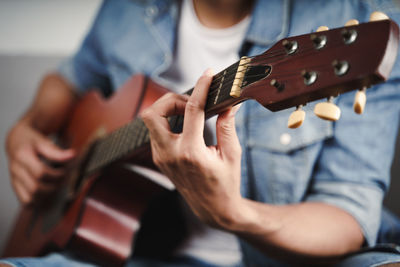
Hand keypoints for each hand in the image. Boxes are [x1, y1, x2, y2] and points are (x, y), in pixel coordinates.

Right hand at [6, 120, 74, 204]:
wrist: (16, 140)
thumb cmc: (32, 140)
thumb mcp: (43, 141)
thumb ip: (56, 151)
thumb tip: (73, 155)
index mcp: (22, 156)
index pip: (40, 173)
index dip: (56, 175)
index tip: (65, 171)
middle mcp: (15, 170)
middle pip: (36, 188)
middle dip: (54, 186)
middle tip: (63, 179)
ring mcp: (14, 179)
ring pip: (30, 197)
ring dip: (47, 194)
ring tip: (56, 184)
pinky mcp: (15, 186)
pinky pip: (25, 201)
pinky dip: (38, 201)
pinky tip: (47, 193)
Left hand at [142, 69, 243, 227]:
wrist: (212, 208)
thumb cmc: (226, 183)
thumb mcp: (231, 154)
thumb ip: (227, 125)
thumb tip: (230, 103)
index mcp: (191, 152)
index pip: (191, 110)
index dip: (201, 87)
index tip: (208, 74)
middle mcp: (170, 154)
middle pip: (153, 113)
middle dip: (170, 99)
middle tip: (191, 102)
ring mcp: (161, 157)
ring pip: (151, 121)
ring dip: (167, 110)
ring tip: (189, 112)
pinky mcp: (159, 159)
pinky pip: (156, 132)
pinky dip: (168, 121)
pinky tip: (185, 125)